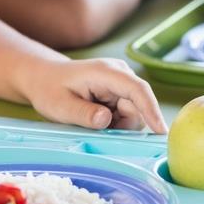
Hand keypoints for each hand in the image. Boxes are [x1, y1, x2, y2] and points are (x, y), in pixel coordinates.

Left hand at [18, 57, 165, 133]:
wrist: (43, 78)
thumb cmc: (49, 89)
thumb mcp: (60, 106)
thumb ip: (83, 114)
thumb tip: (106, 120)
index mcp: (105, 72)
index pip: (137, 90)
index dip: (151, 110)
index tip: (160, 131)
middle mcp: (119, 74)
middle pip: (138, 106)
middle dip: (123, 124)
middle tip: (96, 129)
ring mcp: (120, 83)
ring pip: (134, 113)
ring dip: (117, 125)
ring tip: (91, 121)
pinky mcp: (120, 92)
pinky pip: (126, 114)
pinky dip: (114, 123)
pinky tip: (96, 119)